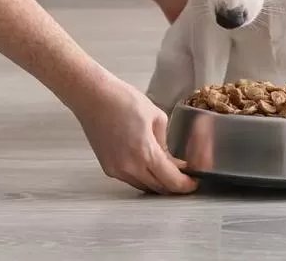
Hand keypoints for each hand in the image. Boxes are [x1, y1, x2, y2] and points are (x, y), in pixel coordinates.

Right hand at [73, 75, 197, 194]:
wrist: (92, 96)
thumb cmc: (121, 99)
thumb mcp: (156, 117)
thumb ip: (165, 142)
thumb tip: (171, 158)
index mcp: (145, 153)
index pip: (172, 181)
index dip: (186, 185)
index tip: (193, 182)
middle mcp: (129, 167)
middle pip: (159, 188)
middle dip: (174, 185)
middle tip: (184, 177)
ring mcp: (116, 169)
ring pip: (144, 186)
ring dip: (158, 182)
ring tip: (167, 170)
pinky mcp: (107, 167)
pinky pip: (130, 179)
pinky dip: (142, 176)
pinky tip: (147, 165)